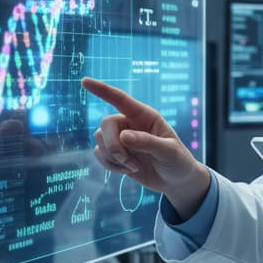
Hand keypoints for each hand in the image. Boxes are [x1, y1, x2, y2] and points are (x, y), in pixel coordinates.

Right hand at [82, 76, 210, 218]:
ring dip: (114, 158)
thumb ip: (148, 142)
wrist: (176, 181)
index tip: (84, 81)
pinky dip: (111, 165)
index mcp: (145, 116)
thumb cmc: (178, 161)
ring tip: (135, 166)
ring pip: (100, 140)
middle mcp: (130, 124)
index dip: (102, 90)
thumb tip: (123, 136)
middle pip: (106, 123)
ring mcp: (121, 139)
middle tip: (129, 161)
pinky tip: (128, 169)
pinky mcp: (115, 154)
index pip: (121, 99)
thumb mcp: (169, 152)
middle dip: (112, 145)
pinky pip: (99, 154)